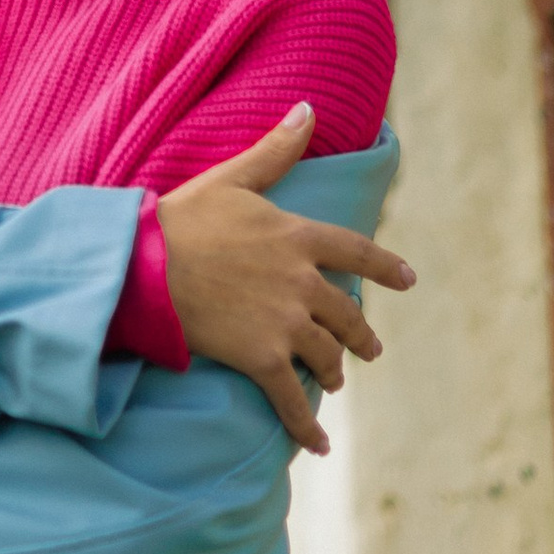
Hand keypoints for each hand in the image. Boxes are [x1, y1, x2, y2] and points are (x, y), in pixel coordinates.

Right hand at [154, 105, 415, 458]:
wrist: (145, 266)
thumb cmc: (183, 218)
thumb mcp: (232, 178)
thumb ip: (276, 150)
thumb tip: (309, 108)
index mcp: (297, 235)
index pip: (357, 253)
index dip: (386, 268)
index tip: (408, 280)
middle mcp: (301, 281)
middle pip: (346, 314)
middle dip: (359, 334)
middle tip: (368, 349)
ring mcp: (284, 322)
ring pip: (325, 355)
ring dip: (333, 371)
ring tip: (334, 381)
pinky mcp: (261, 358)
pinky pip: (293, 399)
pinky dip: (306, 425)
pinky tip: (317, 445)